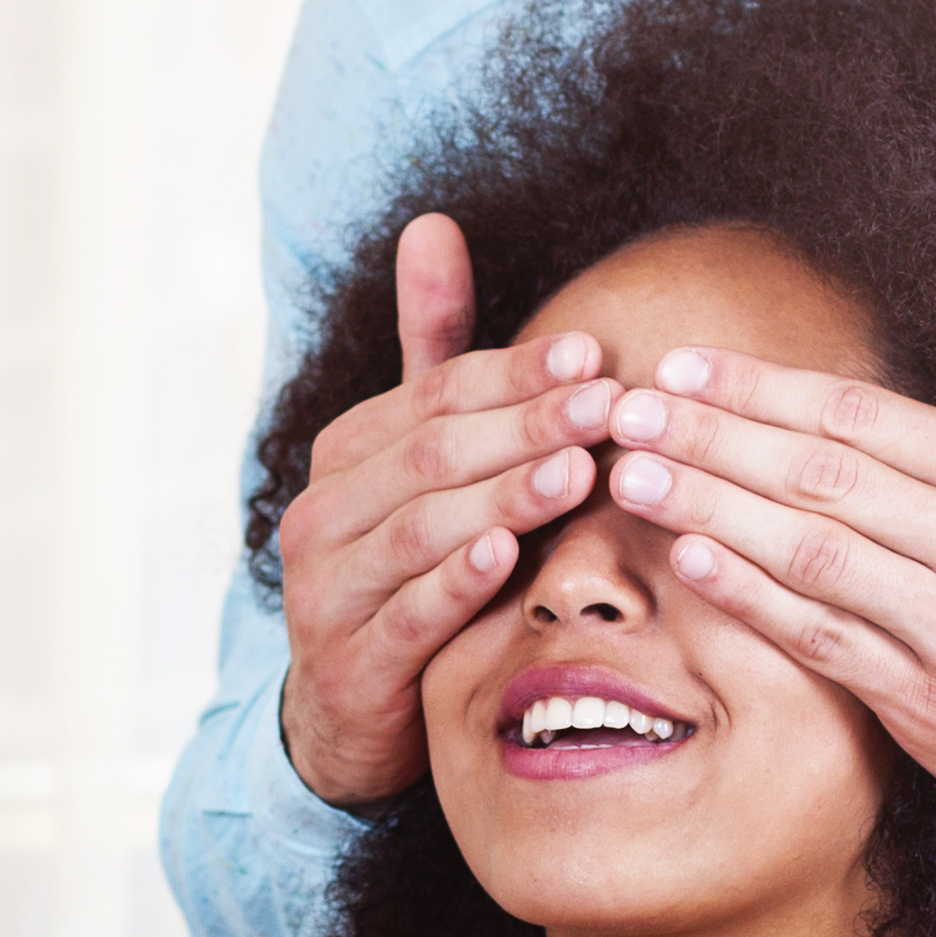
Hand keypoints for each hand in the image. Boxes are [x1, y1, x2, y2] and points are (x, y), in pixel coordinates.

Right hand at [267, 215, 620, 807]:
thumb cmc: (407, 570)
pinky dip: (456, 581)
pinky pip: (406, 613)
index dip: (516, 372)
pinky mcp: (349, 661)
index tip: (595, 355)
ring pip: (421, 527)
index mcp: (348, 452)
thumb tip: (434, 223)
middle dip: (526, 424)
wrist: (350, 714)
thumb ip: (431, 350)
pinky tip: (508, 555)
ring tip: (579, 469)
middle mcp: (325, 511)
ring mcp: (328, 588)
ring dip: (505, 494)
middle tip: (610, 403)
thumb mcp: (419, 460)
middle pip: (434, 451)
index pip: (437, 394)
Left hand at [599, 344, 935, 855]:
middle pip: (822, 471)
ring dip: (713, 505)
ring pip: (812, 549)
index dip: (761, 386)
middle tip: (629, 408)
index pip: (861, 413)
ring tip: (634, 473)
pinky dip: (752, 595)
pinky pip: (824, 638)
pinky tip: (693, 559)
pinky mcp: (934, 701)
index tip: (684, 365)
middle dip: (713, 434)